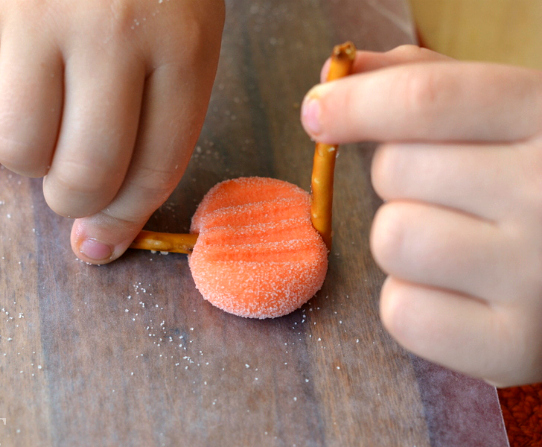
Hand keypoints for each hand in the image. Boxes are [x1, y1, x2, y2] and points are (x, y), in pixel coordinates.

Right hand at [0, 0, 224, 262]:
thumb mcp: (183, 44)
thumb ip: (155, 135)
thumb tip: (94, 241)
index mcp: (182, 45)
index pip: (156, 167)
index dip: (125, 220)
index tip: (101, 242)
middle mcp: (113, 32)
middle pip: (86, 171)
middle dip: (77, 199)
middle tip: (73, 179)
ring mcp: (40, 15)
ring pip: (19, 149)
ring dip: (30, 164)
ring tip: (42, 129)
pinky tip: (3, 104)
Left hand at [301, 45, 541, 386]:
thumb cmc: (534, 180)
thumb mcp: (506, 115)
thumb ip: (425, 82)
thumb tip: (332, 76)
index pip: (427, 99)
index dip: (355, 102)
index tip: (316, 112)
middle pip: (395, 171)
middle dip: (397, 176)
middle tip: (446, 189)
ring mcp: (535, 278)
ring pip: (392, 239)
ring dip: (403, 237)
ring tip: (455, 241)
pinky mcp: (512, 348)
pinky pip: (401, 311)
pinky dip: (411, 300)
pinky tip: (456, 291)